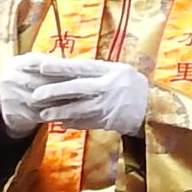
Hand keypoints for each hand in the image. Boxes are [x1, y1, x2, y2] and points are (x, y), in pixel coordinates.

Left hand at [2, 54, 150, 135]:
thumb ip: (98, 72)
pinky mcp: (109, 122)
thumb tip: (70, 71)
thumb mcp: (121, 72)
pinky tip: (60, 123)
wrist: (156, 110)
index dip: (60, 67)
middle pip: (77, 88)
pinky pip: (86, 122)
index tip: (41, 67)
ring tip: (44, 114)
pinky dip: (72, 123)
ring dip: (60, 112)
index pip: (81, 67)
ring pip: (79, 108)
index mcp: (112, 71)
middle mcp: (109, 87)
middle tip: (36, 94)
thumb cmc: (135, 87)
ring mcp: (109, 105)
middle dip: (55, 91)